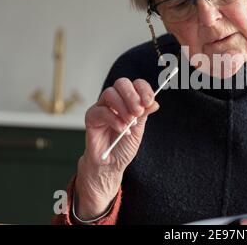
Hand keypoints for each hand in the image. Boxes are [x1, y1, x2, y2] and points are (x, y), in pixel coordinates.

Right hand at [75, 78, 159, 218]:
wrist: (111, 164)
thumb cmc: (124, 145)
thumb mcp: (139, 129)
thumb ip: (144, 114)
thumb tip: (155, 102)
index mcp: (129, 101)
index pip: (136, 85)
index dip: (144, 90)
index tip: (149, 101)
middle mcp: (115, 100)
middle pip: (122, 83)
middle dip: (132, 96)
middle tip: (138, 112)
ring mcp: (102, 107)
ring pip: (110, 93)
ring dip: (122, 108)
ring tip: (130, 123)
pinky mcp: (91, 117)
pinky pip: (101, 111)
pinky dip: (114, 120)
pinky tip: (122, 130)